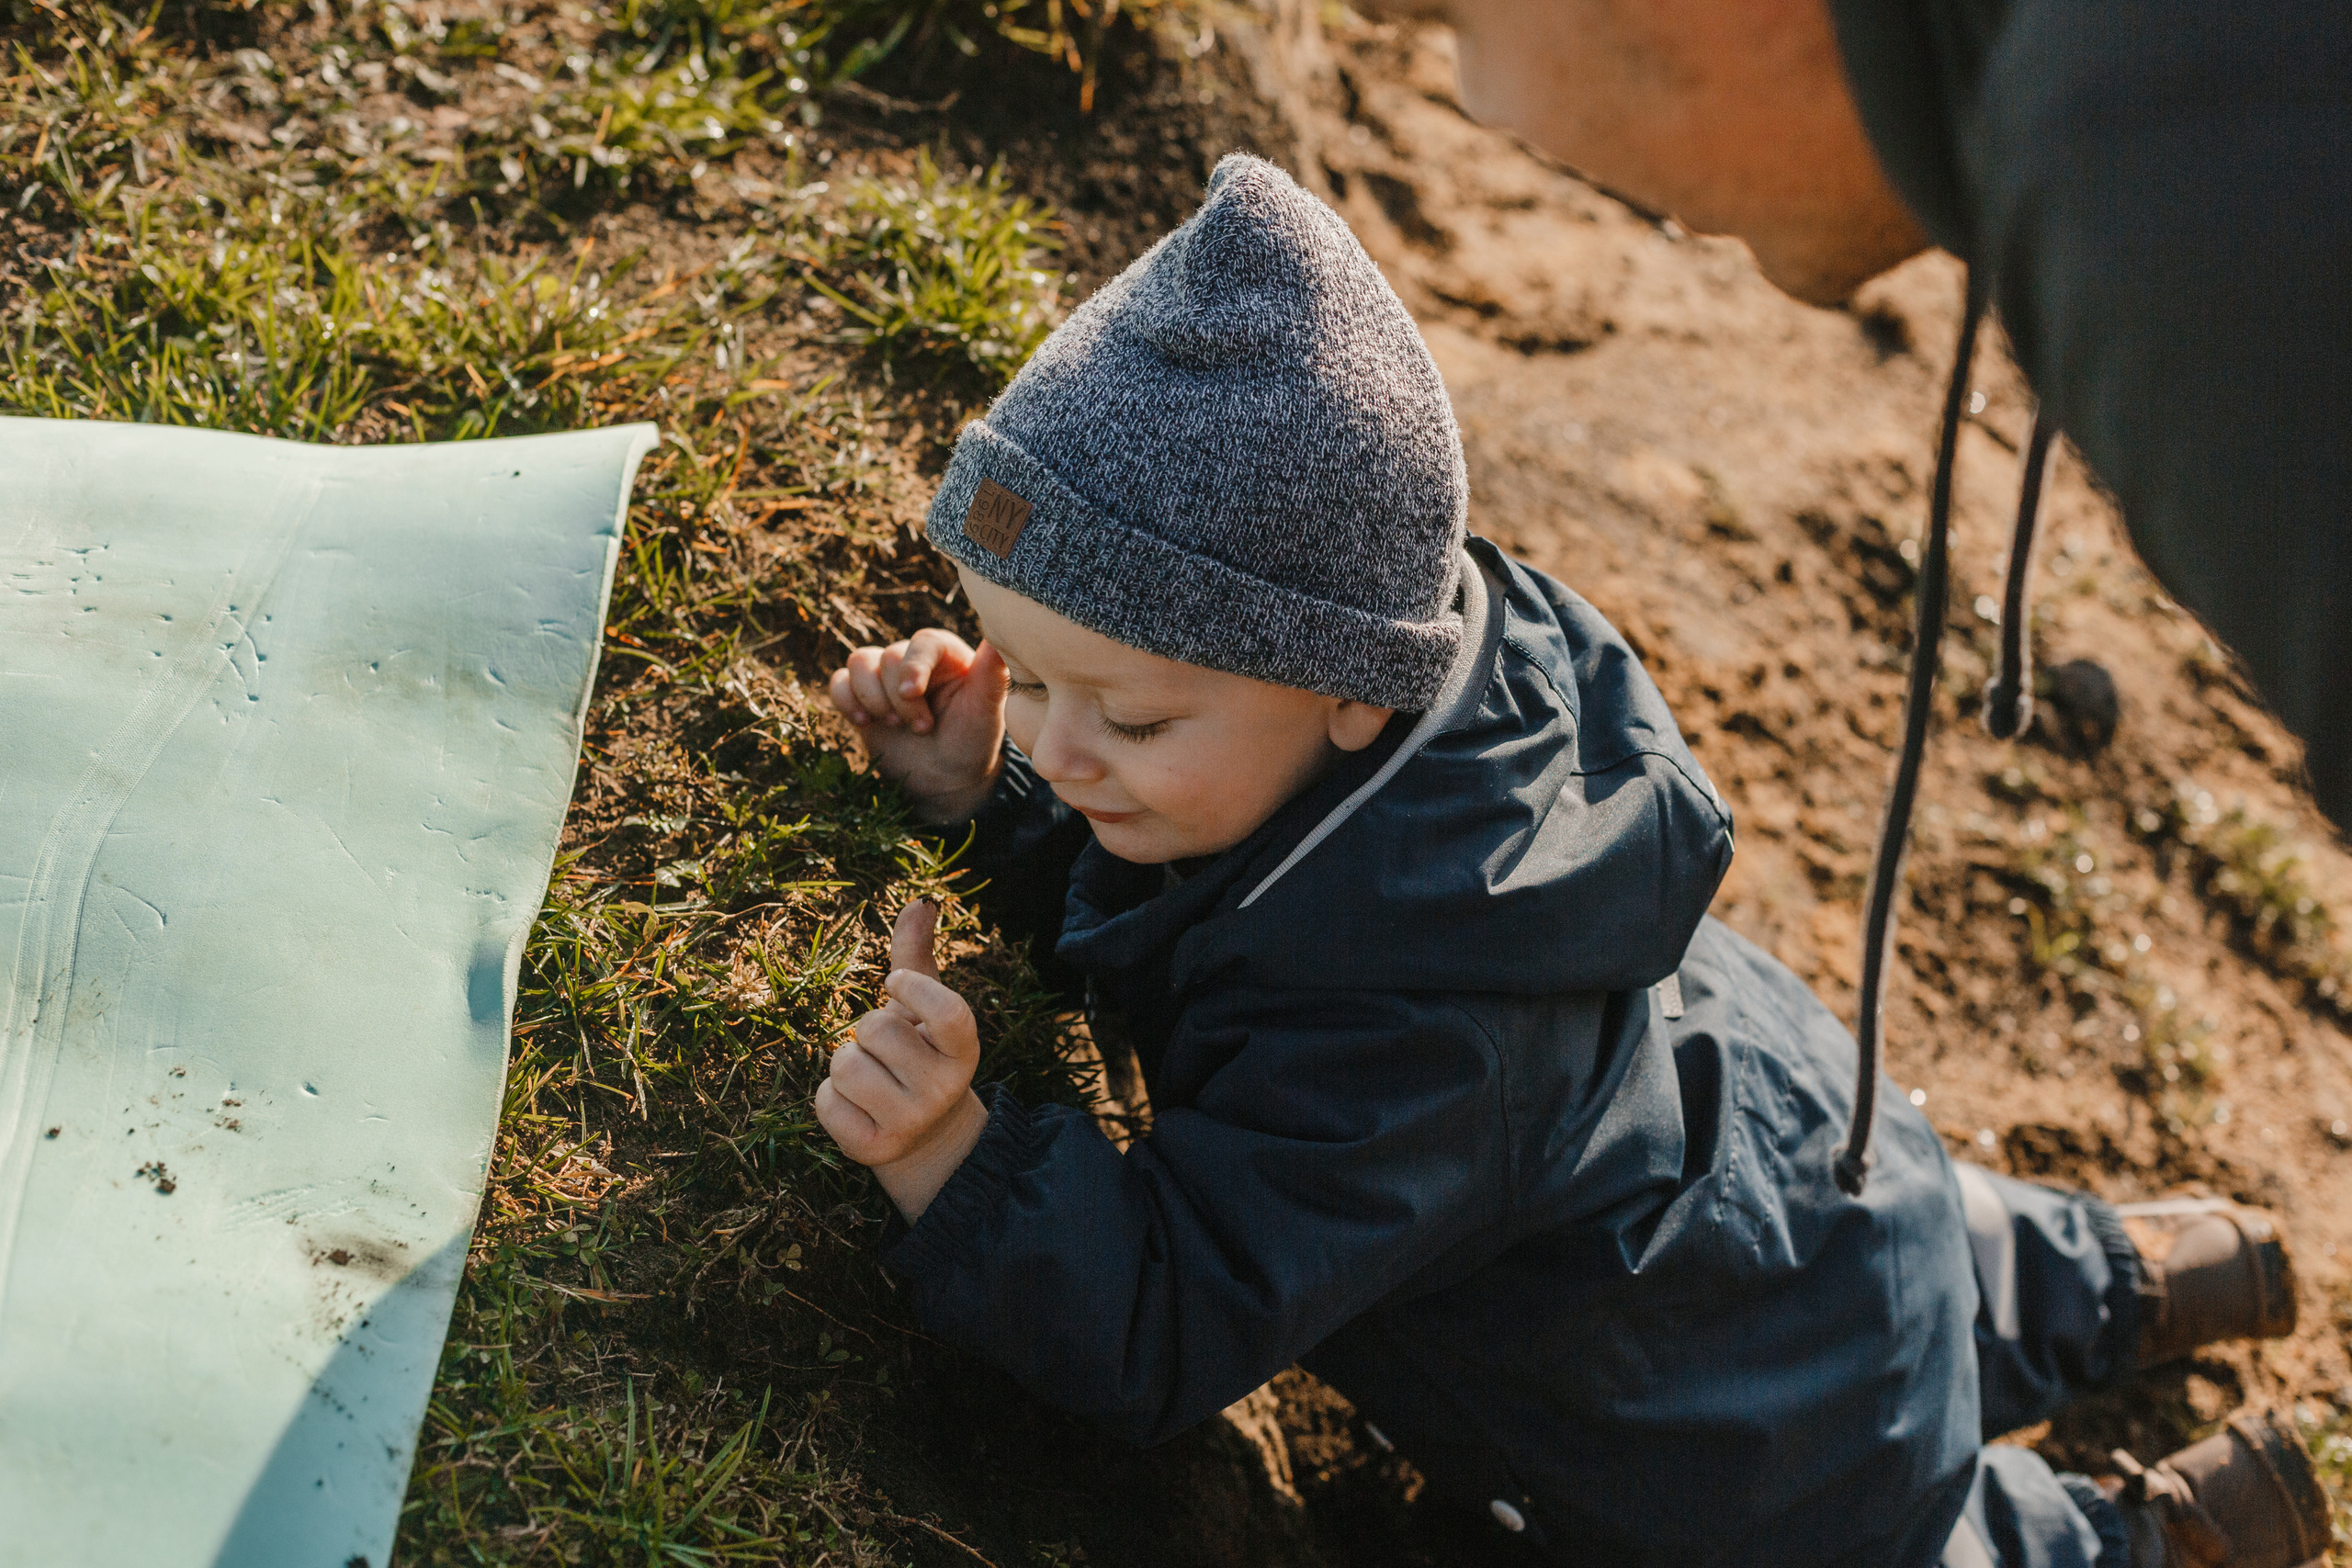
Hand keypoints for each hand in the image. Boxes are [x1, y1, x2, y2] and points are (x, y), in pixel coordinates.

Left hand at [814, 900, 988, 1221]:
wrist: (922, 1133)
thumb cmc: (917, 1053)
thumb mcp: (922, 1008)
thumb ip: (918, 956)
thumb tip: (921, 901)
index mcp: (963, 1049)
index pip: (947, 1011)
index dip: (914, 988)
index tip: (894, 982)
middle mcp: (944, 1088)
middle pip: (874, 1029)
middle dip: (865, 1030)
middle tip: (884, 1051)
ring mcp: (912, 1121)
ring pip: (845, 1066)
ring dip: (844, 1062)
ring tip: (869, 1077)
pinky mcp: (875, 1149)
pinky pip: (826, 1102)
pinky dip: (829, 1099)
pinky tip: (855, 1107)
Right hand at [826, 629, 1006, 822]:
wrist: (946, 779)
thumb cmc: (972, 742)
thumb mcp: (987, 712)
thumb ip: (993, 675)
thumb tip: (999, 639)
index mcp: (948, 656)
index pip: (924, 642)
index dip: (914, 665)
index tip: (913, 693)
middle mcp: (915, 660)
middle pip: (889, 656)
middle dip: (899, 698)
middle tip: (922, 728)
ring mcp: (886, 676)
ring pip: (860, 662)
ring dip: (870, 696)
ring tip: (893, 725)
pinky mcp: (862, 695)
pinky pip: (840, 681)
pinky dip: (845, 698)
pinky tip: (862, 722)